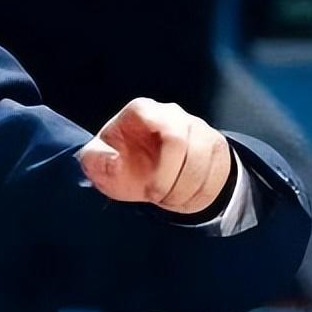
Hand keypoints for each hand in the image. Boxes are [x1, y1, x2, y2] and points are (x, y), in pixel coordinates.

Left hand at [77, 98, 231, 214]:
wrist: (143, 174)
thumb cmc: (118, 164)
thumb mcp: (97, 164)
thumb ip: (95, 160)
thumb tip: (112, 160)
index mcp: (141, 111)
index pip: (158, 122)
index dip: (156, 161)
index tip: (147, 186)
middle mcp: (171, 114)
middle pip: (181, 141)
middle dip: (169, 178)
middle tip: (155, 196)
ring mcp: (196, 127)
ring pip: (203, 157)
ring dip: (184, 188)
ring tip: (166, 200)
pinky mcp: (213, 144)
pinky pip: (217, 169)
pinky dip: (199, 192)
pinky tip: (182, 199)